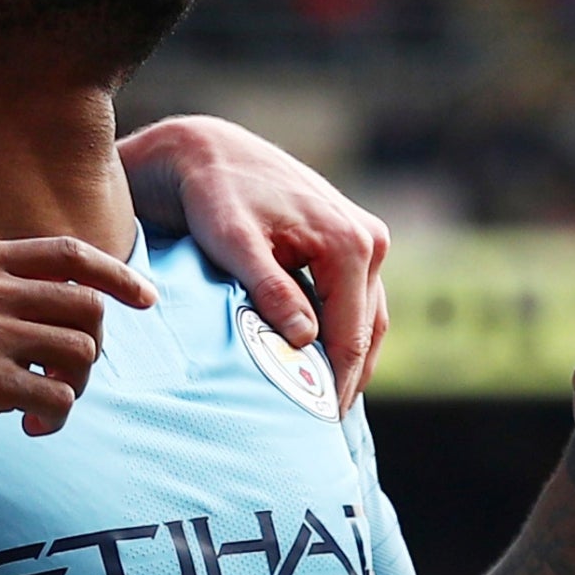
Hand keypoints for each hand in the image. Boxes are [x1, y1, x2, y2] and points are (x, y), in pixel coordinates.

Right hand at [0, 237, 156, 450]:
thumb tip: (46, 290)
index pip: (71, 253)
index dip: (117, 275)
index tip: (145, 299)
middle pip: (87, 307)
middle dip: (94, 345)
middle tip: (68, 376)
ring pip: (81, 353)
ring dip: (77, 386)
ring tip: (48, 406)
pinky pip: (58, 396)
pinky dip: (57, 415)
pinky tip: (31, 426)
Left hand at [119, 115, 389, 394]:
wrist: (206, 151)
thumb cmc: (213, 195)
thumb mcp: (234, 243)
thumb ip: (271, 290)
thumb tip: (307, 341)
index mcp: (348, 242)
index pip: (351, 334)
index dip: (337, 382)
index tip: (319, 421)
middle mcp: (368, 238)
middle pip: (367, 330)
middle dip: (347, 377)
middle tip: (321, 424)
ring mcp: (363, 237)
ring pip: (367, 317)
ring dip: (349, 358)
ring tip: (323, 401)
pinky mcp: (348, 239)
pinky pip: (355, 299)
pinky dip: (342, 331)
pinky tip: (319, 362)